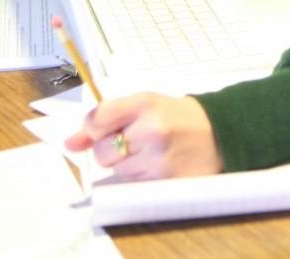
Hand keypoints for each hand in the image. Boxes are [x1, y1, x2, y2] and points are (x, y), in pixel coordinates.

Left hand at [64, 93, 221, 180]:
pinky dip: (140, 177)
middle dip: (111, 149)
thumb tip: (69, 143)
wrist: (221, 131)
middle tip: (134, 140)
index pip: (96, 119)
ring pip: (117, 171)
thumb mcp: (144, 104)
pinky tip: (157, 164)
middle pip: (101, 152)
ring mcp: (159, 159)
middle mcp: (151, 130)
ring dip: (127, 164)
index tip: (106, 127)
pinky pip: (134, 185)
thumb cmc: (178, 116)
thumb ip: (106, 118)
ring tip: (150, 151)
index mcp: (145, 103)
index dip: (95, 127)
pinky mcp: (166, 181)